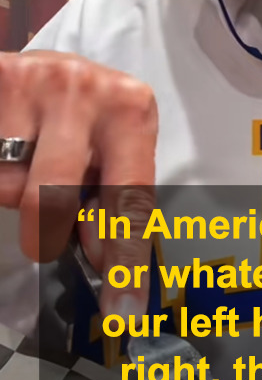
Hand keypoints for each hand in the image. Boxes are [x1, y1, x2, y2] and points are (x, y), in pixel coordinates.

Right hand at [0, 50, 156, 317]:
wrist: (40, 67)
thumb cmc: (84, 119)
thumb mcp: (110, 151)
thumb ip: (111, 202)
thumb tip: (105, 261)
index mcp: (132, 110)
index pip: (130, 200)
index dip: (126, 261)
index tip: (122, 313)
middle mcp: (86, 88)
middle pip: (53, 196)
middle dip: (44, 229)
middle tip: (44, 236)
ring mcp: (34, 80)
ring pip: (9, 184)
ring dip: (13, 191)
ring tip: (27, 160)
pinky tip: (6, 149)